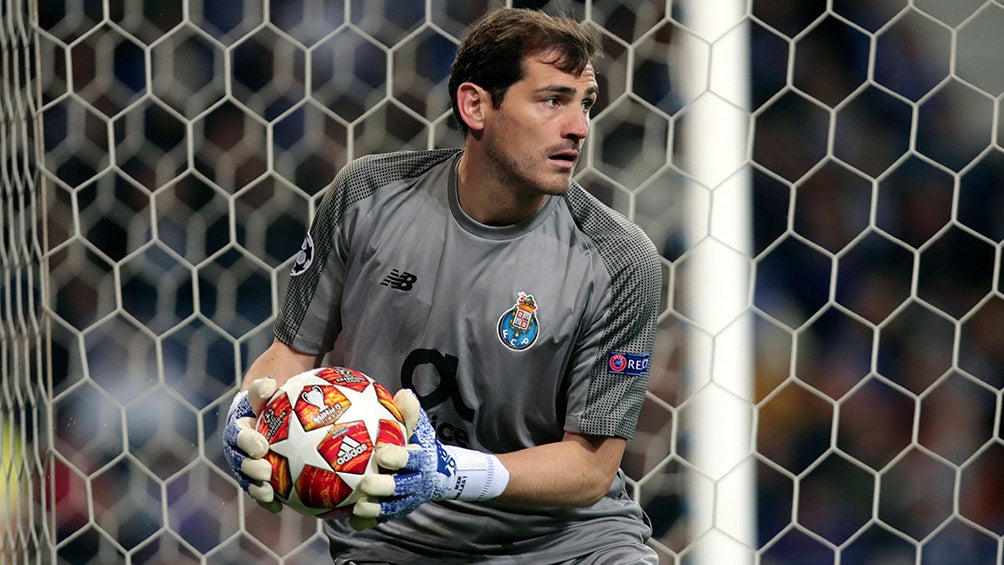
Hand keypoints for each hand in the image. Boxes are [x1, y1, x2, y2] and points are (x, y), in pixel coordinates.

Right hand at [222, 376, 281, 511]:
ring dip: (254, 487)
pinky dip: (266, 500)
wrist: (271, 407)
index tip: (262, 447)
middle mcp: (236, 446)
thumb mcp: (267, 389)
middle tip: (266, 471)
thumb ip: (264, 388)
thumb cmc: (272, 397)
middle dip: (250, 467)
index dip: (247, 442)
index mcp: (237, 425)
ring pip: (245, 477)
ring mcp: (243, 462)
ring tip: (268, 493)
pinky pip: (258, 490)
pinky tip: (278, 507)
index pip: (238, 433)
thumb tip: (270, 382)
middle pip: (238, 459)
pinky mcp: (253, 476)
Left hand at [350, 389, 508, 529]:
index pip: (410, 459)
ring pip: (391, 508)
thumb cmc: (417, 444)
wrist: (435, 474)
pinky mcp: (397, 511)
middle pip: (400, 487)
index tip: (382, 453)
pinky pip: (381, 520)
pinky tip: (351, 520)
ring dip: (375, 509)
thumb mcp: (418, 429)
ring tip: (357, 507)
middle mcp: (415, 482)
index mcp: (420, 461)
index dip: (398, 457)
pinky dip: (367, 521)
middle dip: (384, 487)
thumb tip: (404, 394)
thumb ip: (410, 414)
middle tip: (365, 482)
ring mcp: (406, 500)